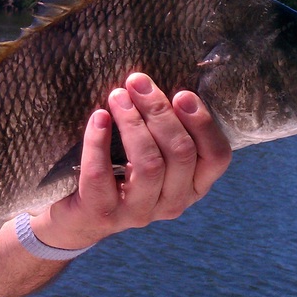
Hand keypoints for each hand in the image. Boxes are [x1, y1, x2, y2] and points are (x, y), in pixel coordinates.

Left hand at [32, 73, 231, 249]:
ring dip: (133, 123)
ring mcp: (138, 212)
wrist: (79, 216)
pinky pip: (101, 174)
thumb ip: (165, 128)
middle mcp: (173, 203)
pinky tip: (98, 117)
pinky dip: (98, 141)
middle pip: (180, 153)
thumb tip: (157, 80)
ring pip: (148, 164)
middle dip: (159, 111)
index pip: (217, 156)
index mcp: (193, 185)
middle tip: (137, 82)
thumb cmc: (121, 171)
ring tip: (117, 96)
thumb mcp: (153, 154)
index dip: (202, 123)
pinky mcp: (103, 213)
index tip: (181, 94)